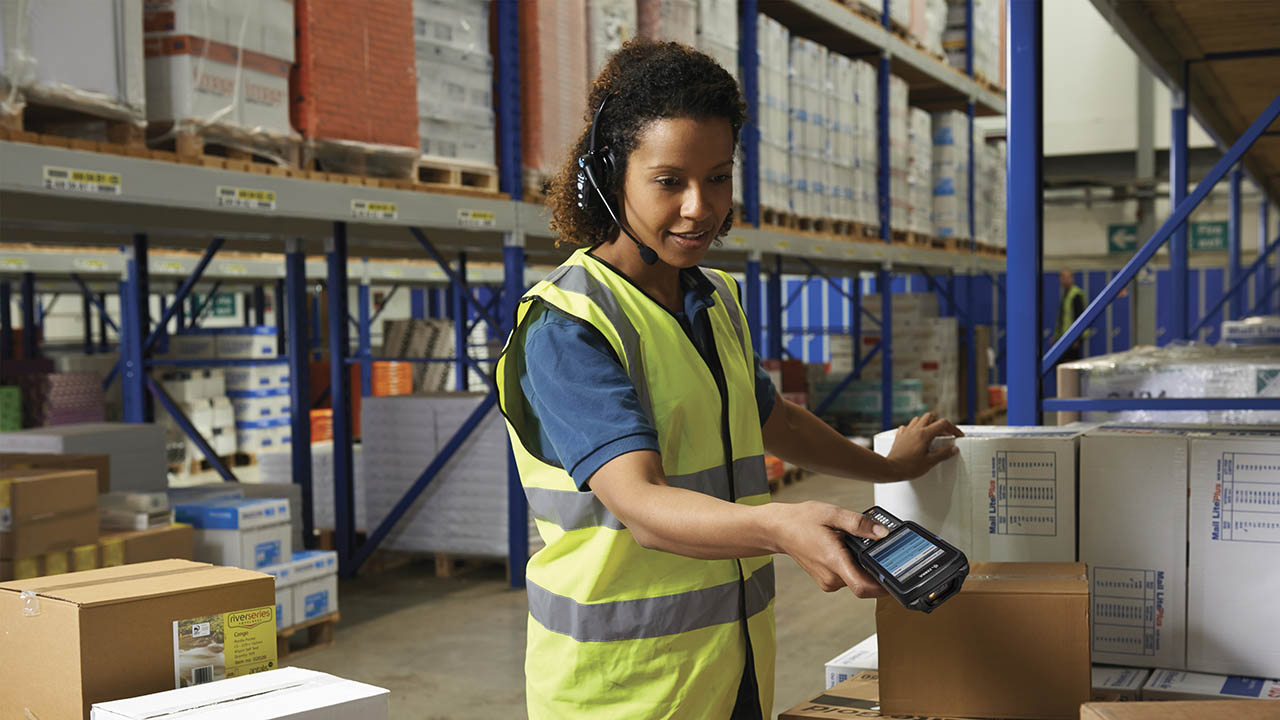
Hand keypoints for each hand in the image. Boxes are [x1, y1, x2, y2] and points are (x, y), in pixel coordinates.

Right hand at [769, 501, 889, 598]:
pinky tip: (849, 549)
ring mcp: (828, 581)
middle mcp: (831, 577)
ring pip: (858, 580)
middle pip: (865, 584)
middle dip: (877, 568)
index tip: (898, 577)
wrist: (779, 529)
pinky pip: (849, 578)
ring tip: (857, 544)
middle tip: (881, 549)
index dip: (884, 587)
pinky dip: (855, 566)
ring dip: (864, 566)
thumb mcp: (832, 514)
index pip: (863, 587)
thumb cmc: (801, 521)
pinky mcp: (827, 581)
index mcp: (833, 561)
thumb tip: (883, 532)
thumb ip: (859, 524)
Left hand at [886, 412, 962, 480]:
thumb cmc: (909, 467)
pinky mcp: (899, 436)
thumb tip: (954, 449)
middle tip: (945, 435)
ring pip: (918, 420)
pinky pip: (908, 427)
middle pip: (930, 417)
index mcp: (924, 434)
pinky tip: (916, 437)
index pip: (943, 424)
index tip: (957, 435)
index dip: (953, 428)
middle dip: (939, 424)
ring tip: (932, 435)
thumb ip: (943, 454)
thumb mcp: (930, 462)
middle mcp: (914, 429)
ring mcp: (906, 432)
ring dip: (927, 424)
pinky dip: (914, 429)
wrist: (890, 469)